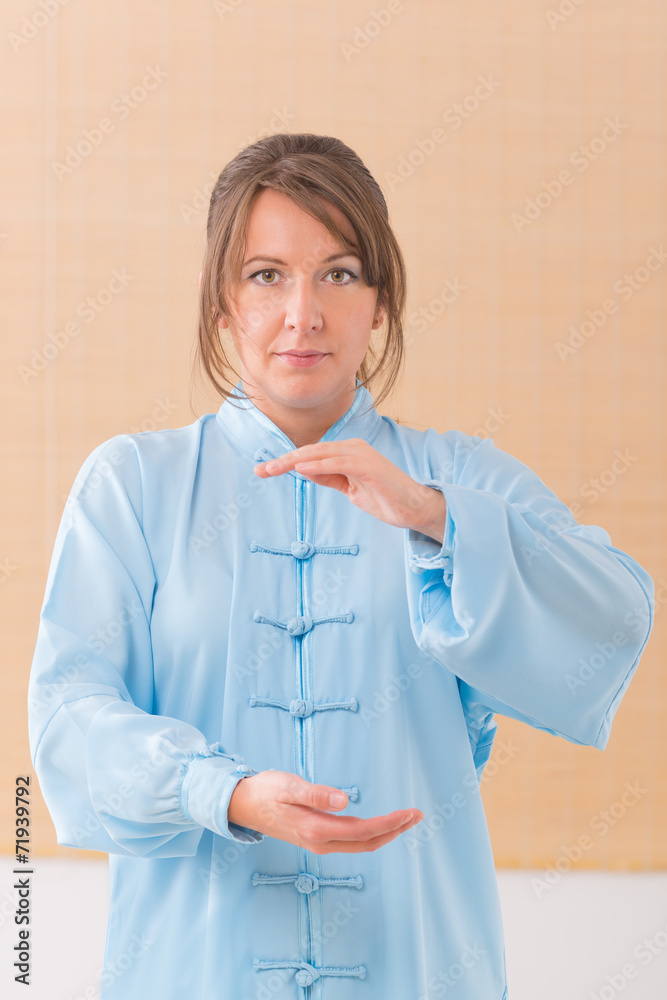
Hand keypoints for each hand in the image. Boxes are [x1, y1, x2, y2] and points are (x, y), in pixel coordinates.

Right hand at [228, 770, 422, 853]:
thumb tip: (345, 800)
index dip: (390, 824)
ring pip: (361, 843)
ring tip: (405, 819)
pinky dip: (371, 833)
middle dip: (395, 830)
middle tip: (418, 816)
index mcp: (317, 830)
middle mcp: (321, 842)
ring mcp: (319, 843)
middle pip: (367, 842)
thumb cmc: (266, 791)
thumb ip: (316, 794)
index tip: (410, 813)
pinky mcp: (316, 837)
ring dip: (385, 832)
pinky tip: (377, 824)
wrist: (243, 805)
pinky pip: (351, 840)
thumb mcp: (289, 787)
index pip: (364, 831)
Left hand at [254, 438, 446, 542]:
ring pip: (322, 453)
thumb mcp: (349, 488)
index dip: (286, 462)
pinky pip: (339, 463)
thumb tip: (304, 471)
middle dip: (284, 461)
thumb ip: (329, 477)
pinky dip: (319, 465)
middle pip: (312, 451)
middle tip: (261, 470)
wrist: (415, 508)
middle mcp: (353, 448)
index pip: (311, 455)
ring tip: (274, 468)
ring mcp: (362, 455)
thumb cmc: (385, 498)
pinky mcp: (369, 465)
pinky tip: (302, 470)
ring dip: (295, 461)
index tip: (264, 471)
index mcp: (347, 452)